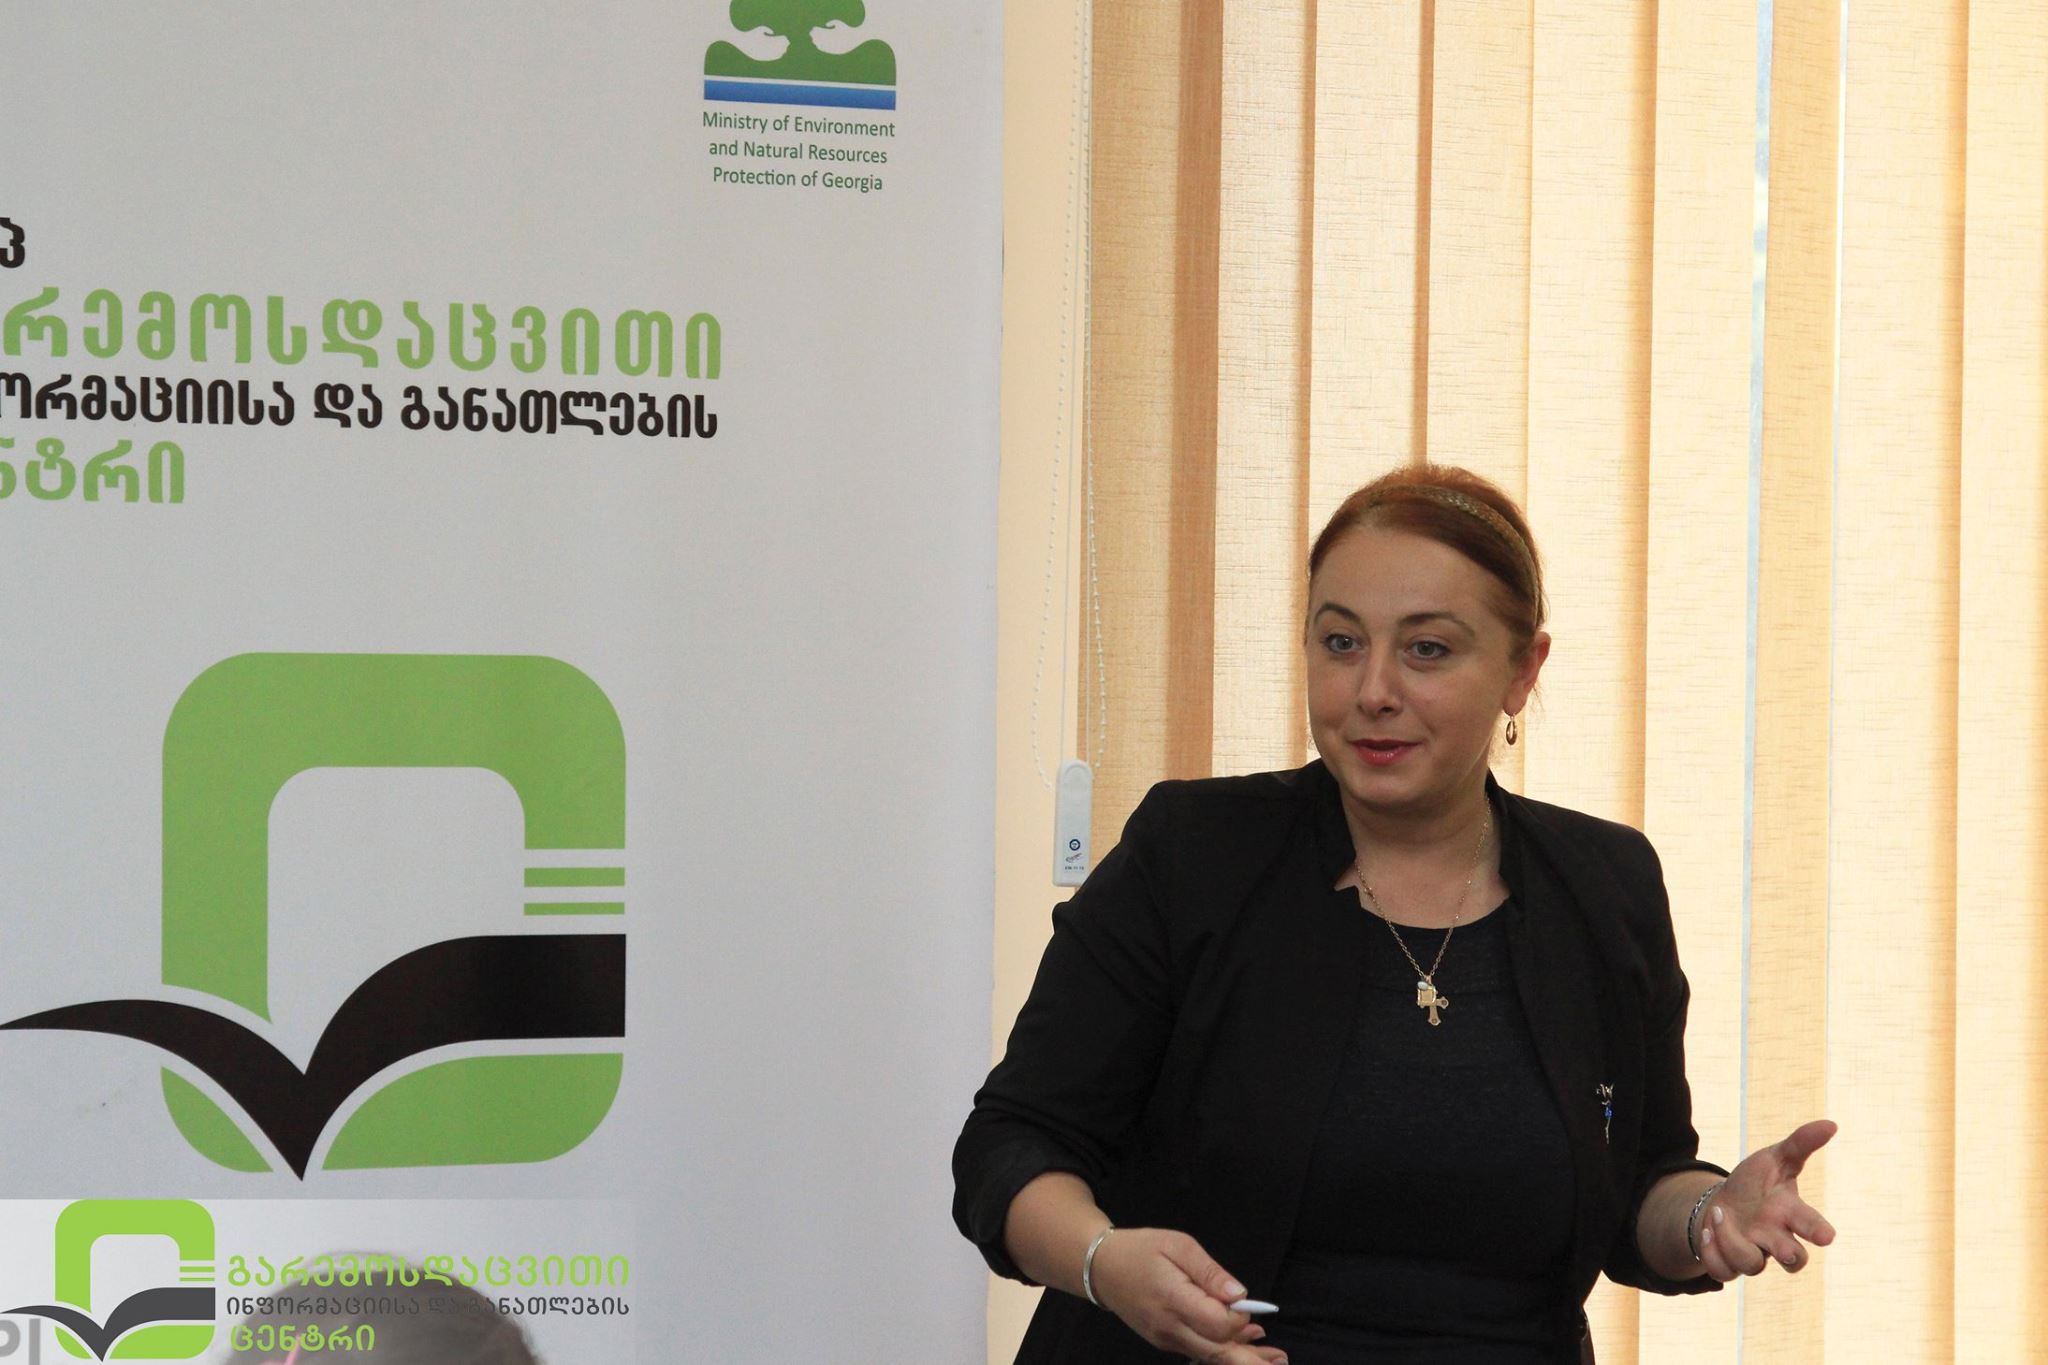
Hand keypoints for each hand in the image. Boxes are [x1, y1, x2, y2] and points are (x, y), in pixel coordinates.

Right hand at [1088, 1227, 1285, 1363]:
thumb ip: (1210, 1272)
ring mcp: (1166, 1340)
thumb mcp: (1178, 1245)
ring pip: (1210, 1357)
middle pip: (1218, 1351)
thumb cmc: (1141, 1249)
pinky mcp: (1165, 1342)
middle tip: (1281, 1359)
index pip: (1218, 1324)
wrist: (1100, 1267)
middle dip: (1251, 1356)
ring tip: (1275, 1360)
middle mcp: (1170, 1329)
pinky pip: (1199, 1352)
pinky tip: (1246, 1349)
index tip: (1247, 1302)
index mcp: (1174, 1301)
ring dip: (1241, 1358)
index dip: (1239, 1317)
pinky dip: (1222, 1352)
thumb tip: (1240, 1295)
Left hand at [1698, 1119, 1837, 1279]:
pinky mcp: (1729, 1263)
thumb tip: (1831, 1124)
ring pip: (1752, 1265)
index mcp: (1789, 1213)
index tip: (1826, 1236)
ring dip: (1733, 1241)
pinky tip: (1707, 1230)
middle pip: (1794, 1260)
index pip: (1811, 1226)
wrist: (1724, 1203)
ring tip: (1719, 1213)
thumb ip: (1800, 1143)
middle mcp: (1775, 1238)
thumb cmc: (1757, 1183)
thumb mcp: (1775, 1158)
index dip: (1818, 1231)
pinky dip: (1712, 1253)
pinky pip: (1722, 1271)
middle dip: (1791, 1256)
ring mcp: (1752, 1252)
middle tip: (1785, 1251)